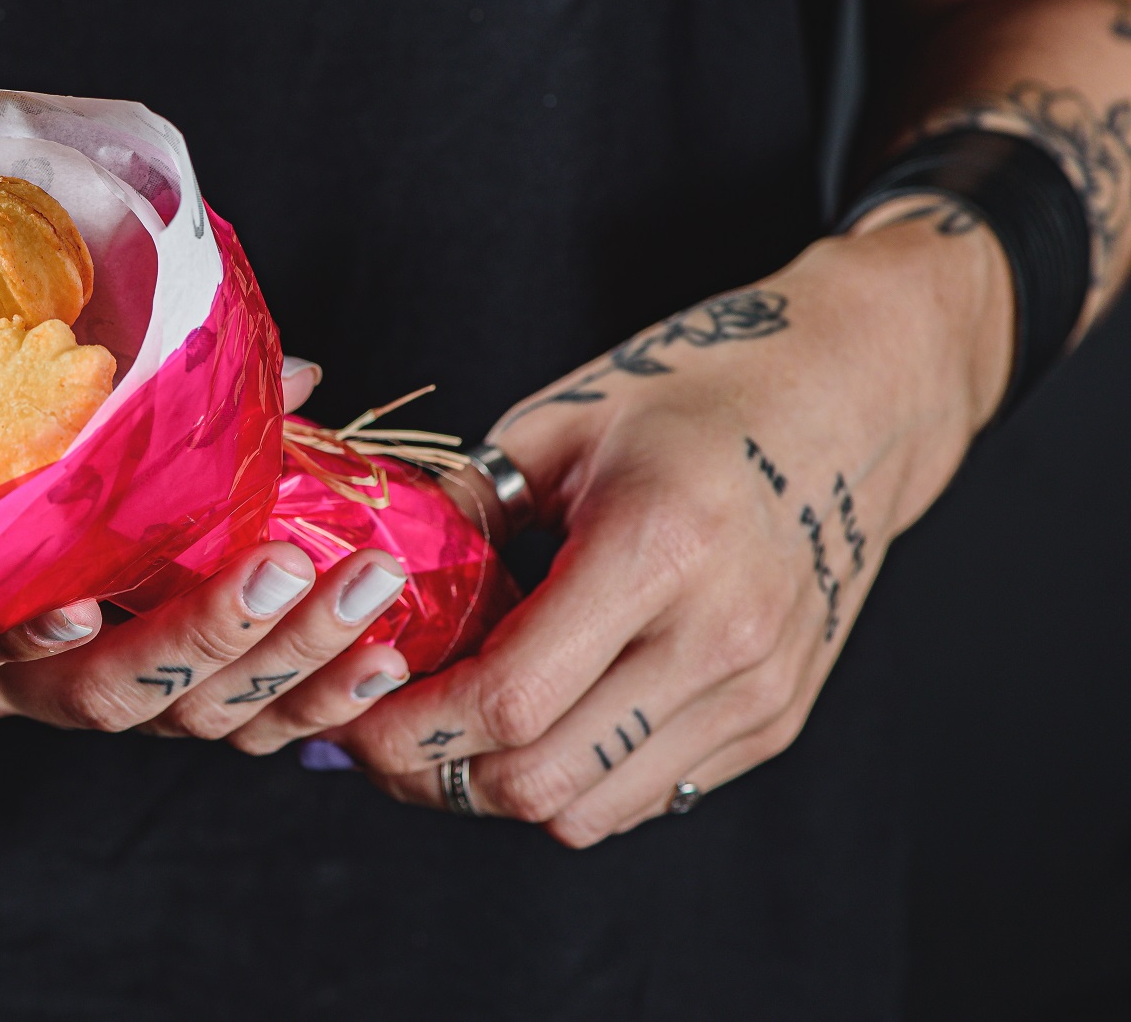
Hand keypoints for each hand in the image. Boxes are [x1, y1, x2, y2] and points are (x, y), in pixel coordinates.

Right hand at [0, 359, 415, 749]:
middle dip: (205, 635)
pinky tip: (382, 661)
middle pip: (109, 693)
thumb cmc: (53, 450)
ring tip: (368, 592)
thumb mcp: (84, 413)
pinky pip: (253, 729)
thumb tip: (302, 378)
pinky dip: (322, 698)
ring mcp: (123, 701)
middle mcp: (40, 677)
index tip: (80, 610)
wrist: (99, 517)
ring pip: (193, 716)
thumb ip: (152, 395)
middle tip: (285, 568)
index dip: (24, 638)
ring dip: (290, 660)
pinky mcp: (192, 715)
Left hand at [327, 202, 1013, 844]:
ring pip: (590, 810)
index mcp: (657, 547)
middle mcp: (721, 636)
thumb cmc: (700, 392)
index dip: (411, 728)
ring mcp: (758, 690)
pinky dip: (570, 780)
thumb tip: (371, 581)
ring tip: (443, 741)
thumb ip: (467, 507)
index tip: (349, 714)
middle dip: (432, 777)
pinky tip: (531, 727)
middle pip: (542, 779)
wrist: (854, 399)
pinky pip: (645, 793)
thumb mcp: (562, 421)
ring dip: (496, 793)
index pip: (510, 698)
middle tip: (372, 741)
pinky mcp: (775, 718)